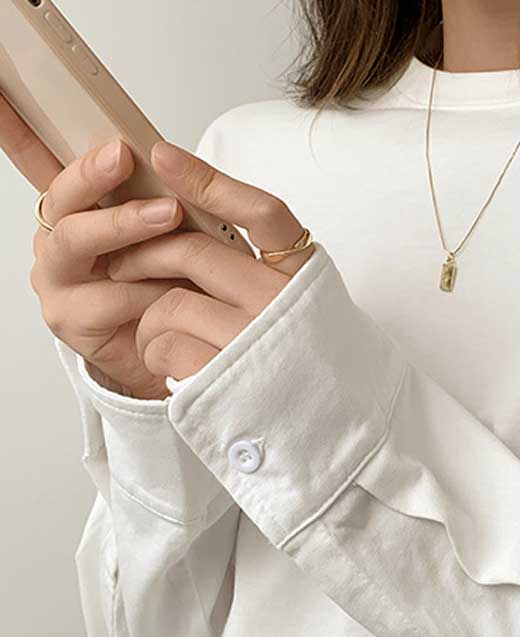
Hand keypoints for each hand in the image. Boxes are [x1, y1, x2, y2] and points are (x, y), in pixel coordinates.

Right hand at [1, 92, 199, 399]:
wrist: (181, 347)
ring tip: (170, 215)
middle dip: (90, 172)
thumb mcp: (172, 230)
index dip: (15, 127)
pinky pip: (107, 296)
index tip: (0, 87)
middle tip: (123, 155)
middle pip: (60, 196)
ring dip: (124, 224)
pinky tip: (172, 286)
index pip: (39, 158)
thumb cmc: (176, 282)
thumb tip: (166, 152)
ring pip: (76, 240)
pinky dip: (145, 288)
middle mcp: (59, 240)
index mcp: (79, 210)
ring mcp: (58, 279)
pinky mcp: (69, 318)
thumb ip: (158, 195)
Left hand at [104, 140, 315, 392]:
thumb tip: (195, 221)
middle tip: (123, 262)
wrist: (323, 427)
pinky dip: (154, 354)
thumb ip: (263, 269)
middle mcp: (282, 305)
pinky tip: (171, 367)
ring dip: (149, 317)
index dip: (210, 182)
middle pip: (194, 252)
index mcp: (304, 279)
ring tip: (160, 335)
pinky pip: (163, 346)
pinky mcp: (221, 379)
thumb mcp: (300, 305)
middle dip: (146, 253)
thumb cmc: (301, 363)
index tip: (163, 156)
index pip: (264, 213)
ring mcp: (252, 342)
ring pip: (168, 303)